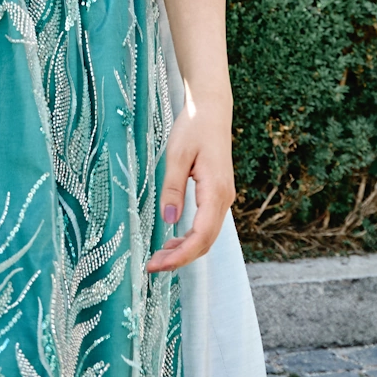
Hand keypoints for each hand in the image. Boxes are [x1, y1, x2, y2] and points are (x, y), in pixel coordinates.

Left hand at [146, 101, 234, 272]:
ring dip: (185, 250)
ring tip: (159, 258)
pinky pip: (207, 225)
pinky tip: (173, 241)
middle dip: (180, 258)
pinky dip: (190, 238)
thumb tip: (169, 220)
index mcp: (216, 191)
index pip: (201, 236)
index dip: (181, 255)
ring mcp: (223, 198)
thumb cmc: (193, 128)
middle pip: (206, 241)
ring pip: (207, 235)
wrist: (211, 110)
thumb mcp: (177, 155)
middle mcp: (224, 198)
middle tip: (152, 267)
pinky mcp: (217, 195)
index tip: (158, 265)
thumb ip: (172, 188)